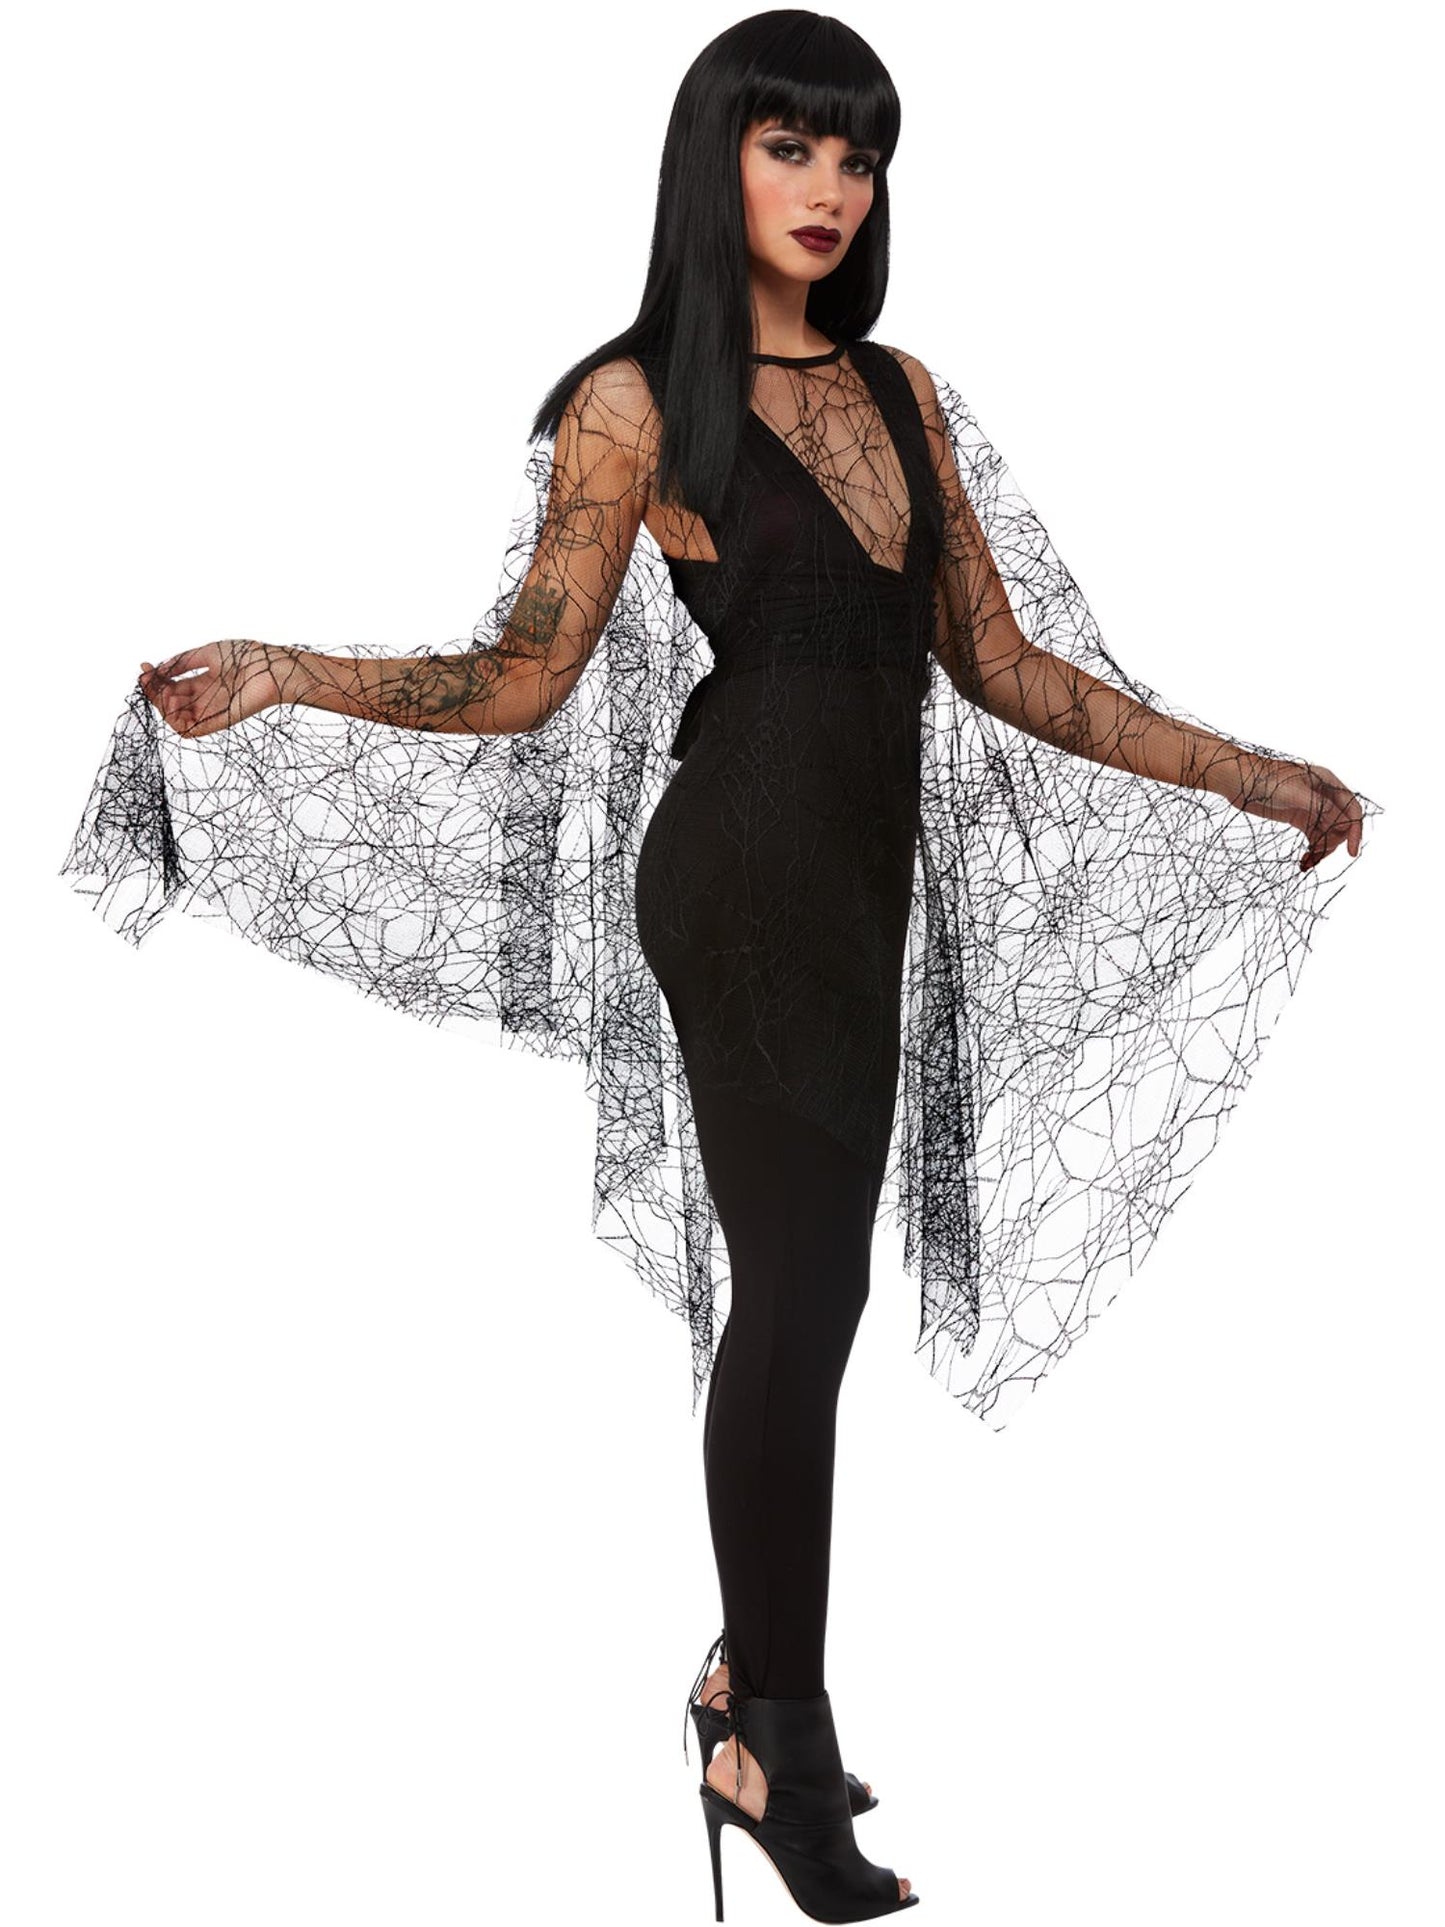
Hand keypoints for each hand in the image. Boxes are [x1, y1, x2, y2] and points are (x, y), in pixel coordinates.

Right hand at [138, 640, 287, 737]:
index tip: (143, 667)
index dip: (156, 680)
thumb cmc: (247, 656)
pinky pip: (189, 731)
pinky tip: (170, 701)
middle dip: (154, 692)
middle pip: (172, 703)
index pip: (174, 687)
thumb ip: (182, 662)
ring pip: (176, 719)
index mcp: (206, 683)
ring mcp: (212, 712)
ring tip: (162, 690)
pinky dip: (174, 719)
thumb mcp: (206, 654)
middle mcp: (207, 699)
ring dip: (161, 707)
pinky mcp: (218, 723)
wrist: (272, 666)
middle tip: (147, 678)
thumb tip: (157, 669)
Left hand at [1235, 756, 1363, 871]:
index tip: (1351, 853)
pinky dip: (1312, 849)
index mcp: (1327, 782)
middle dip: (1333, 842)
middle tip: (1316, 856)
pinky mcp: (1297, 817)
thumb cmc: (1265, 779)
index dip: (1355, 831)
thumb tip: (1344, 824)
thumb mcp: (1295, 793)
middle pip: (1341, 824)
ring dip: (1322, 849)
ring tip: (1306, 863)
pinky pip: (1313, 836)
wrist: (1236, 779)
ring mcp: (1310, 807)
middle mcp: (1323, 794)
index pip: (1351, 809)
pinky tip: (1304, 861)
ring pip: (1328, 833)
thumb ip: (1321, 807)